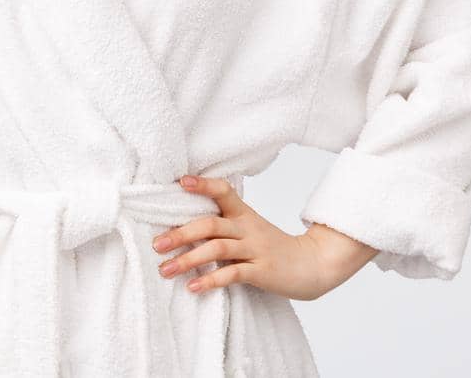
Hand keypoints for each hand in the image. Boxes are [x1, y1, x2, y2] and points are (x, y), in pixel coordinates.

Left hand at [152, 175, 380, 301]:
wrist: (314, 265)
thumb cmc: (274, 247)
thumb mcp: (251, 228)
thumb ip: (224, 224)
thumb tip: (183, 226)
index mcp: (244, 214)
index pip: (223, 191)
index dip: (203, 185)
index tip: (180, 182)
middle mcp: (248, 228)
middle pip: (210, 224)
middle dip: (180, 233)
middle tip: (156, 244)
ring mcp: (255, 249)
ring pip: (217, 249)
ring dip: (187, 260)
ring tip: (165, 270)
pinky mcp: (261, 271)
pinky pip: (232, 274)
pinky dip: (210, 281)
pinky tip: (193, 287)